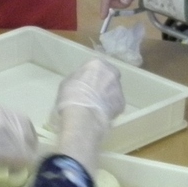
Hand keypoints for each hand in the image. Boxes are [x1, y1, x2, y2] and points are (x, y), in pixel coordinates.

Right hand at [51, 59, 123, 176]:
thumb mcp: (66, 86)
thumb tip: (78, 86)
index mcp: (95, 65)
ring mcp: (118, 90)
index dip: (91, 78)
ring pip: (112, 93)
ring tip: (93, 112)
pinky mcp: (121, 106)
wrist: (82, 121)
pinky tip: (99, 119)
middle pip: (108, 78)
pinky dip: (109, 111)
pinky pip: (114, 106)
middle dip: (102, 87)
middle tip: (91, 99)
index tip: (86, 87)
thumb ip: (76, 82)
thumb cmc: (68, 101)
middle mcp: (110, 74)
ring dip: (106, 100)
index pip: (96, 68)